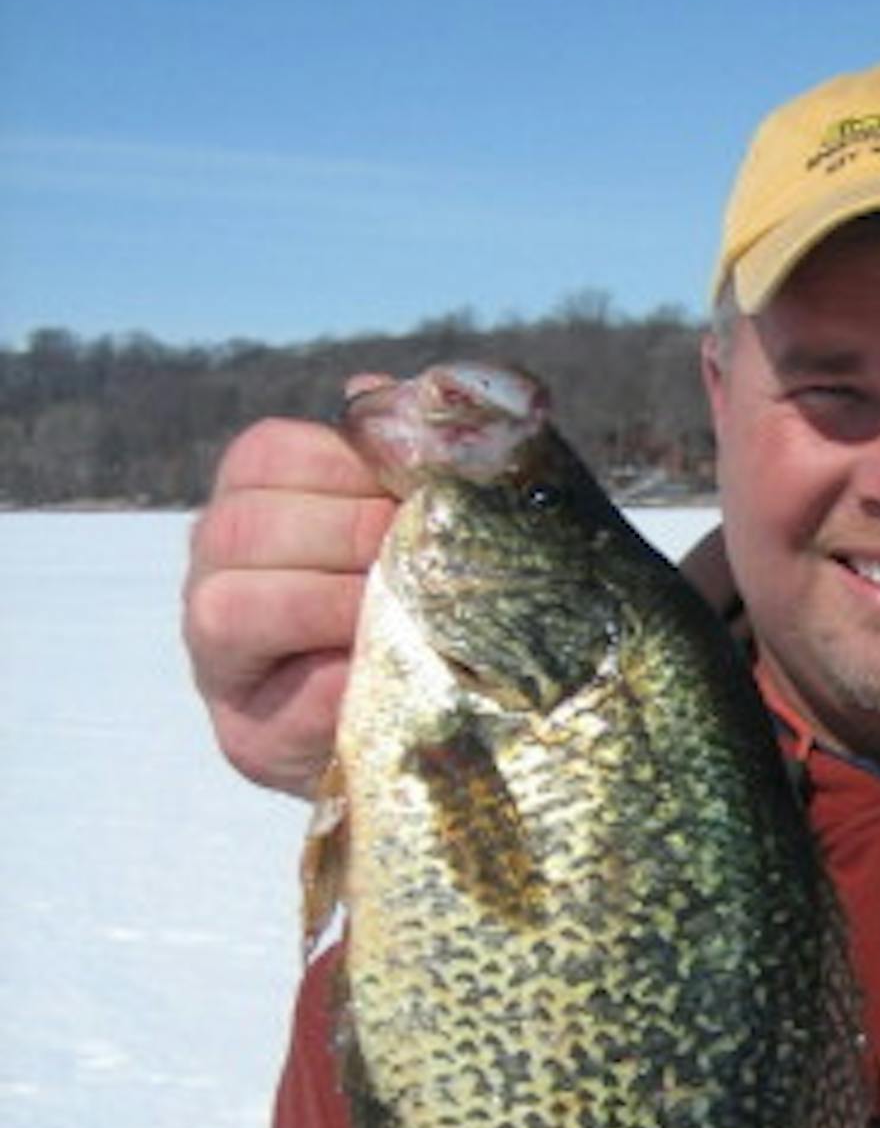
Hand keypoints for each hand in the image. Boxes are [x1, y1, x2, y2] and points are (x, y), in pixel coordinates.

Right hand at [182, 417, 397, 795]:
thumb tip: (375, 391)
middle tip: (415, 551)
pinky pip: (277, 706)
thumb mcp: (408, 526)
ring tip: (402, 613)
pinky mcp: (246, 736)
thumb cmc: (412, 605)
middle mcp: (214, 576)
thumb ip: (393, 462)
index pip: (266, 454)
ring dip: (327, 604)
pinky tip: (392, 676)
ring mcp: (218, 660)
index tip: (412, 488)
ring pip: (229, 607)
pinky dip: (336, 688)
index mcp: (250, 507)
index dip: (343, 463)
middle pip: (242, 526)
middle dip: (342, 532)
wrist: (417, 724)